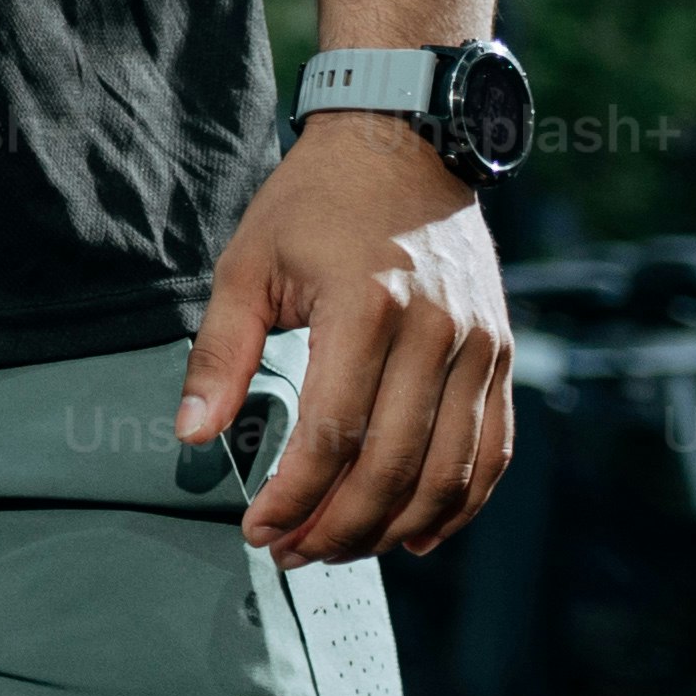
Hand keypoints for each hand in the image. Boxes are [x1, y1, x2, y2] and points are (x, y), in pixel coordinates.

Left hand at [182, 114, 511, 562]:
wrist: (405, 144)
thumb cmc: (316, 201)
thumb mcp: (247, 263)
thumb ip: (219, 353)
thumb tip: (193, 434)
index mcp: (367, 309)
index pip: (332, 437)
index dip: (294, 499)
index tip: (259, 529)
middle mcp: (436, 334)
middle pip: (394, 470)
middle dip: (339, 528)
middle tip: (293, 551)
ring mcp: (479, 347)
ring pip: (449, 474)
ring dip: (394, 529)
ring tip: (340, 547)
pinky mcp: (502, 355)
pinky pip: (493, 451)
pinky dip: (460, 505)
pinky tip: (417, 534)